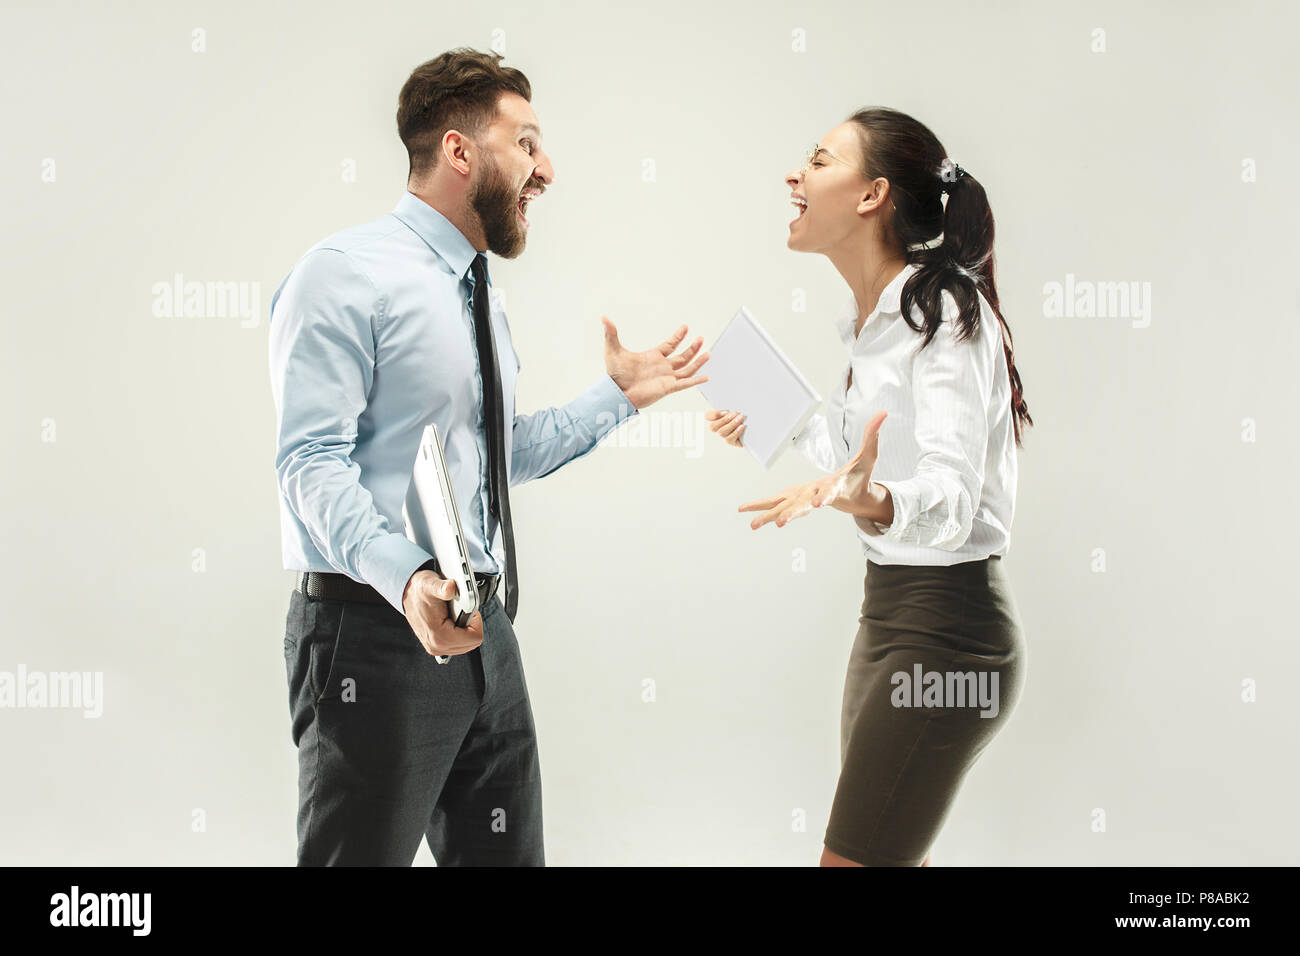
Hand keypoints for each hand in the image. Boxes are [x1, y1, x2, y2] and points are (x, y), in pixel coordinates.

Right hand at [401, 569, 483, 656]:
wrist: (408, 595)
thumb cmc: (420, 590)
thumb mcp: (431, 584)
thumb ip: (442, 588)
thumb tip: (450, 588)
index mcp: (439, 636)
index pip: (475, 638)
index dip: (475, 620)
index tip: (466, 609)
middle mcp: (437, 646)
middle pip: (472, 643)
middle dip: (471, 625)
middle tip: (461, 611)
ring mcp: (436, 649)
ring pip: (466, 645)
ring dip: (465, 629)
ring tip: (455, 615)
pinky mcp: (436, 647)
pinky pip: (458, 645)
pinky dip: (460, 633)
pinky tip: (452, 622)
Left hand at [602, 317, 709, 409]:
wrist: (616, 392)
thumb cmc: (615, 375)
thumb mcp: (613, 350)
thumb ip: (611, 333)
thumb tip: (604, 318)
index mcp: (653, 357)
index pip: (670, 345)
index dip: (678, 336)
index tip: (686, 327)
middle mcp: (662, 367)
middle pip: (682, 357)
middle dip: (692, 348)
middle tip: (701, 338)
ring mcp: (666, 378)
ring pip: (687, 369)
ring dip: (697, 361)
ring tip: (708, 353)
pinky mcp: (668, 388)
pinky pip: (685, 384)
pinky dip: (695, 381)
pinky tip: (706, 377)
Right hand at [705, 408, 745, 446]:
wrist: (754, 428)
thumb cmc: (744, 417)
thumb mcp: (737, 410)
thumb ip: (731, 408)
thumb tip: (730, 405)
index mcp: (717, 418)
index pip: (708, 416)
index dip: (714, 414)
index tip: (725, 411)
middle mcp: (718, 428)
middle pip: (713, 427)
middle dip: (724, 420)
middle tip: (735, 414)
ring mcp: (724, 436)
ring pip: (721, 432)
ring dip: (732, 424)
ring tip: (740, 418)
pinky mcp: (731, 442)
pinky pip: (729, 439)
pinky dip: (736, 432)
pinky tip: (742, 426)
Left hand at [738, 411, 888, 529]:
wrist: (854, 497)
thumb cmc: (859, 477)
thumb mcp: (869, 456)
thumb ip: (873, 435)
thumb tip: (884, 413)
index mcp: (835, 487)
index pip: (831, 492)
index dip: (826, 496)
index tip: (821, 503)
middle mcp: (817, 496)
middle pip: (804, 506)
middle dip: (792, 513)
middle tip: (780, 523)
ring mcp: (805, 500)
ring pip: (786, 508)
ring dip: (770, 516)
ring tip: (754, 525)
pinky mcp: (796, 499)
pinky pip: (776, 503)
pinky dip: (761, 507)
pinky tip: (745, 510)